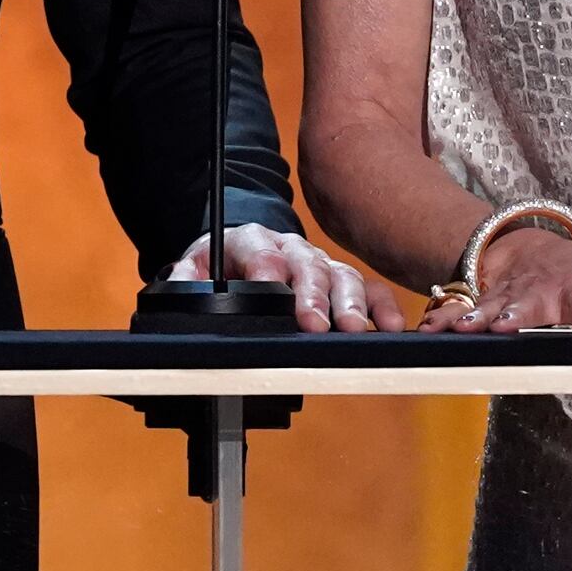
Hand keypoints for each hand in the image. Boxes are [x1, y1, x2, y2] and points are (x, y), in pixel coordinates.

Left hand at [167, 224, 405, 332]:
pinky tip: (390, 326)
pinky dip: (382, 306)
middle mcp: (291, 249)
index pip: (261, 251)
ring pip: (341, 275)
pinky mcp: (340, 281)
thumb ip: (184, 278)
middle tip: (315, 322)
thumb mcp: (195, 267)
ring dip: (350, 304)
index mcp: (253, 241)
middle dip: (313, 294)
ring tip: (352, 329)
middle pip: (307, 266)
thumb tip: (181, 289)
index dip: (266, 270)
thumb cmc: (221, 264)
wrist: (242, 251)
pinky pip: (368, 289)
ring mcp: (320, 263)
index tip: (269, 288)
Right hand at [421, 226, 571, 331]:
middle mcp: (539, 295)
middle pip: (527, 307)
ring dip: (474, 318)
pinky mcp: (479, 302)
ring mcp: (506, 298)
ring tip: (462, 328)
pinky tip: (428, 332)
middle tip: (502, 326)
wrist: (529, 249)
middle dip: (514, 315)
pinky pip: (458, 310)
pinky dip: (443, 320)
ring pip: (488, 307)